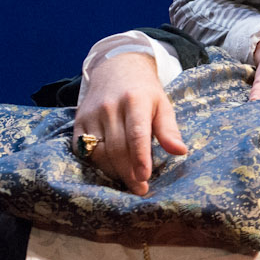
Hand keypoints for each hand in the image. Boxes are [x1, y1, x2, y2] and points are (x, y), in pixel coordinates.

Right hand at [74, 51, 188, 194]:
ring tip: (129, 180)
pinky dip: (98, 164)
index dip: (139, 157)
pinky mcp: (78, 122)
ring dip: (114, 171)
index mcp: (135, 100)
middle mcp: (109, 107)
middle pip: (117, 148)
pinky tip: (112, 169)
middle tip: (141, 189)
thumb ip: (169, 130)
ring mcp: (91, 114)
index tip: (145, 178)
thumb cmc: (144, 93)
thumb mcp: (162, 105)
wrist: (116, 70)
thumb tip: (180, 151)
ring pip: (100, 152)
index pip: (136, 133)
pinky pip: (85, 150)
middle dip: (129, 173)